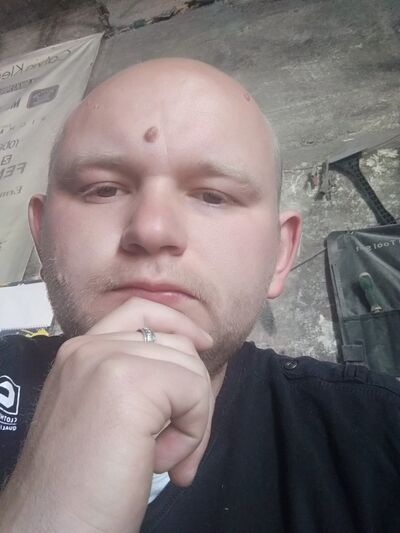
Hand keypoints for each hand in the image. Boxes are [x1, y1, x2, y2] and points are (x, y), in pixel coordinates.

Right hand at [0, 298, 213, 532]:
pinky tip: (162, 463)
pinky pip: (194, 391)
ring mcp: (107, 359)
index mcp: (79, 352)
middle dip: (193, 394)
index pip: (141, 309)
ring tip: (164, 460)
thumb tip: (195, 359)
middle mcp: (89, 347)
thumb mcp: (105, 414)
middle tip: (179, 448)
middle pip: (177, 343)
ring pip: (191, 368)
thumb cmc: (81, 484)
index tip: (203, 346)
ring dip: (193, 421)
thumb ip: (136, 379)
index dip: (178, 323)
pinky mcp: (131, 382)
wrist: (52, 528)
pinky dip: (192, 433)